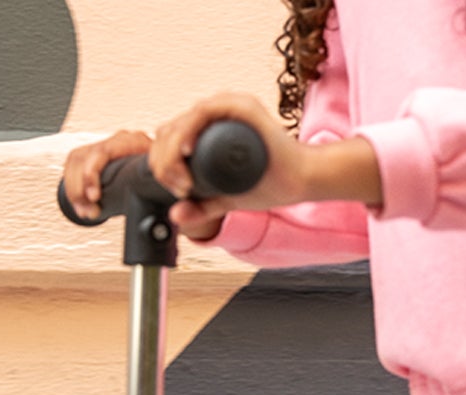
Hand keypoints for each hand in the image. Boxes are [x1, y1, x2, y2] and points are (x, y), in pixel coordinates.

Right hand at [61, 129, 154, 220]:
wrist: (155, 172)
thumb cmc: (158, 176)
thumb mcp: (159, 180)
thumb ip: (152, 186)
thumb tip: (152, 212)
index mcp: (134, 142)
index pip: (105, 151)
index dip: (93, 173)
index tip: (94, 196)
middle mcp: (115, 141)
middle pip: (85, 158)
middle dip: (81, 187)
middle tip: (88, 210)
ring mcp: (101, 146)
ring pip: (76, 163)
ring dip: (75, 191)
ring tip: (84, 212)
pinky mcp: (90, 155)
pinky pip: (72, 168)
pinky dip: (73, 190)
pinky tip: (79, 205)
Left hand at [150, 92, 311, 235]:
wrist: (303, 180)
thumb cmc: (272, 184)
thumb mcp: (227, 199)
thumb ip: (202, 207)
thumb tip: (175, 216)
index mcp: (211, 129)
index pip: (172, 137)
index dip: (163, 162)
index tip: (175, 189)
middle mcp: (217, 114)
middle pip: (171, 128)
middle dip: (164, 160)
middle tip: (178, 187)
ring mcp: (229, 108)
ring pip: (183, 120)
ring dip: (173, 150)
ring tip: (182, 178)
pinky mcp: (242, 108)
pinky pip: (204, 112)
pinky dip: (189, 130)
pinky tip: (187, 151)